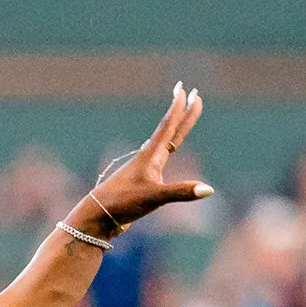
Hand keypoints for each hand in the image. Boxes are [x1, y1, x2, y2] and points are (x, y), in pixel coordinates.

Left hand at [83, 83, 211, 233]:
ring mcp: (142, 170)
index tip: (185, 89)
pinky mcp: (139, 183)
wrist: (97, 217)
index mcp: (151, 156)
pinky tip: (161, 154)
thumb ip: (182, 192)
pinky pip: (157, 162)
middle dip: (183, 113)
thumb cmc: (123, 202)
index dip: (178, 108)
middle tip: (193, 93)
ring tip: (180, 118)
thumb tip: (208, 190)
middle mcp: (148, 159)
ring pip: (164, 145)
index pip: (169, 126)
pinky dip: (164, 152)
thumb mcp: (155, 197)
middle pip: (170, 131)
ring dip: (174, 130)